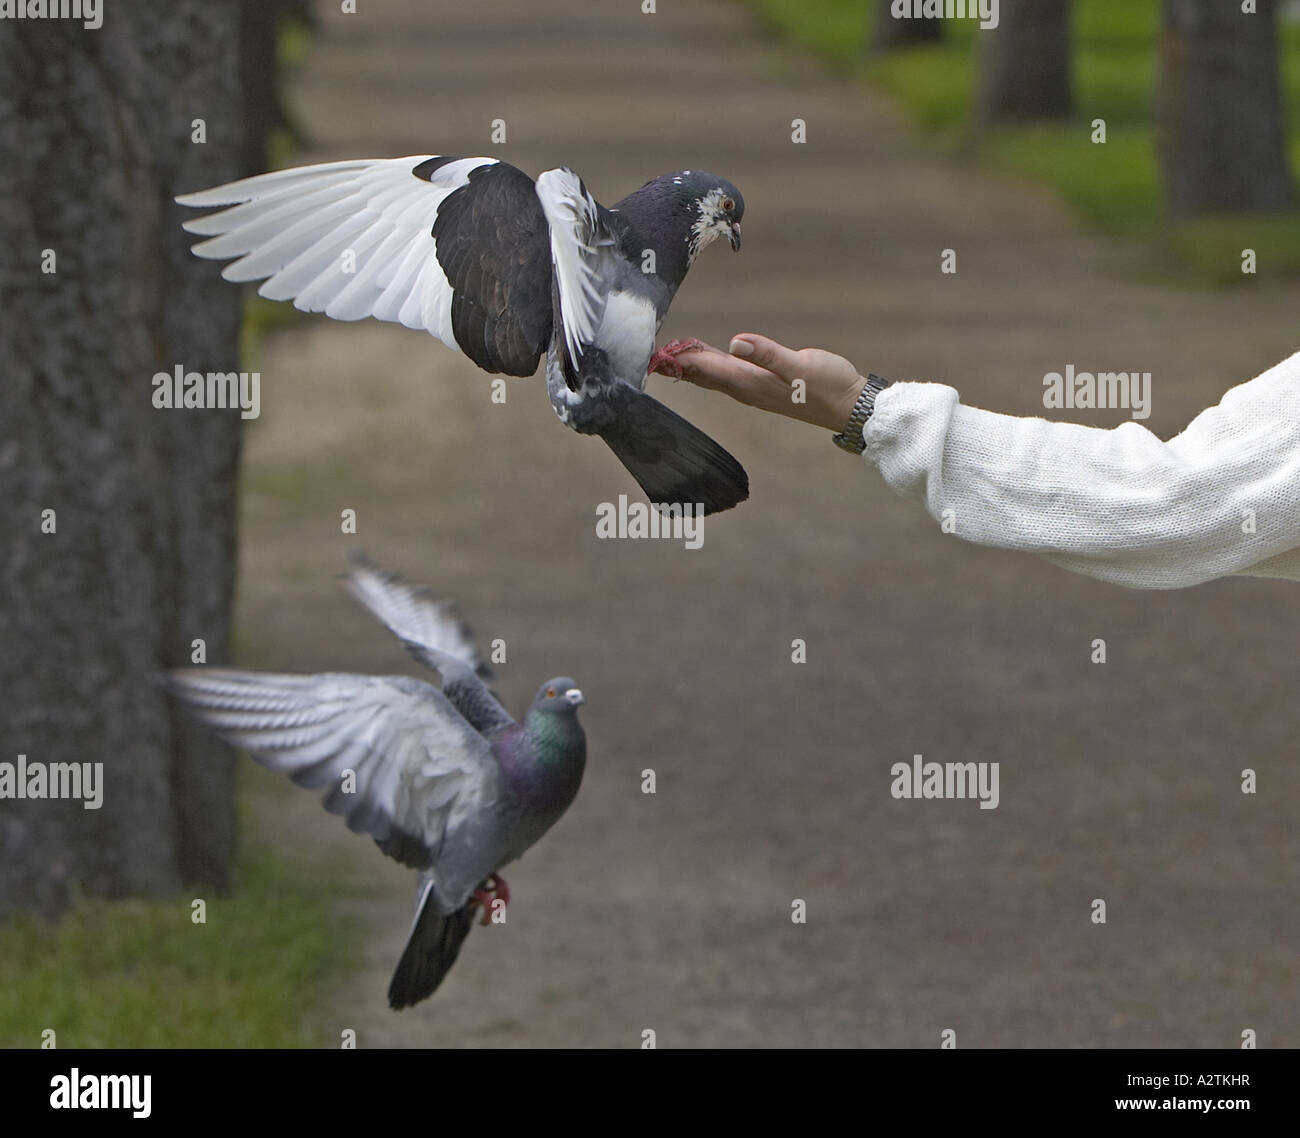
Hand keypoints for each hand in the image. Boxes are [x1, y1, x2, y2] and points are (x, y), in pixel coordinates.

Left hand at [654, 334, 867, 431]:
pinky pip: (732, 378)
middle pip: (707, 377)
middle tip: (657, 355)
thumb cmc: (828, 385)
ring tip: (676, 356)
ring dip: (697, 368)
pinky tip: (714, 361)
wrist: (850, 406)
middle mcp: (749, 390)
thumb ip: (767, 355)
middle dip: (683, 366)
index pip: (709, 370)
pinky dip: (716, 368)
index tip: (660, 353)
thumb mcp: (799, 366)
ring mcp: (758, 391)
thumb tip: (735, 343)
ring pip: (718, 378)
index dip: (684, 360)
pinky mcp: (768, 387)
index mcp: (752, 383)